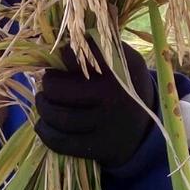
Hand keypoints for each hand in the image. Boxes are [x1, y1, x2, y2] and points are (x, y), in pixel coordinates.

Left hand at [35, 40, 155, 166]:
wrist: (147, 128)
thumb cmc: (126, 87)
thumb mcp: (123, 62)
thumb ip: (98, 47)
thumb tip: (61, 42)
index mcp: (122, 68)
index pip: (80, 54)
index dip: (64, 54)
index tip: (61, 57)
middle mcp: (116, 96)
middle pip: (60, 89)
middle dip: (48, 83)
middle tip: (48, 82)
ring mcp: (108, 124)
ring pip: (58, 116)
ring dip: (43, 106)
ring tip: (43, 100)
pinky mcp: (99, 148)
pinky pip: (60, 141)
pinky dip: (44, 132)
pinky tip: (42, 123)